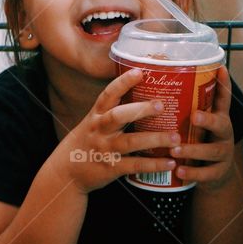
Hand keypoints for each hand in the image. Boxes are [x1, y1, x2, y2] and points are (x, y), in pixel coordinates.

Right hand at [52, 68, 179, 194]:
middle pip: (118, 116)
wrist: (66, 172)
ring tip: (176, 137)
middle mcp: (99, 130)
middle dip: (141, 109)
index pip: (108, 95)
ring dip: (155, 139)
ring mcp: (105, 149)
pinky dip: (154, 164)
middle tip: (162, 104)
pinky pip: (135, 165)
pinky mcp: (111, 168)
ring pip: (131, 142)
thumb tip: (143, 95)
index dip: (123, 82)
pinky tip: (170, 162)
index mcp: (96, 116)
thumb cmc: (86, 142)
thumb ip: (112, 111)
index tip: (139, 72)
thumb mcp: (93, 123)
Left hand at [170, 65, 236, 190]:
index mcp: (218, 118)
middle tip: (194, 116)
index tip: (221, 69)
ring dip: (193, 150)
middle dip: (207, 120)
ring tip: (175, 150)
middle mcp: (224, 134)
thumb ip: (186, 108)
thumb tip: (163, 75)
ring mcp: (223, 154)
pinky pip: (206, 174)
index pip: (223, 99)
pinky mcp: (218, 173)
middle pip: (220, 124)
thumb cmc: (200, 141)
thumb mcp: (198, 125)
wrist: (217, 176)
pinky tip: (179, 172)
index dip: (224, 84)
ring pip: (211, 151)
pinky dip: (192, 173)